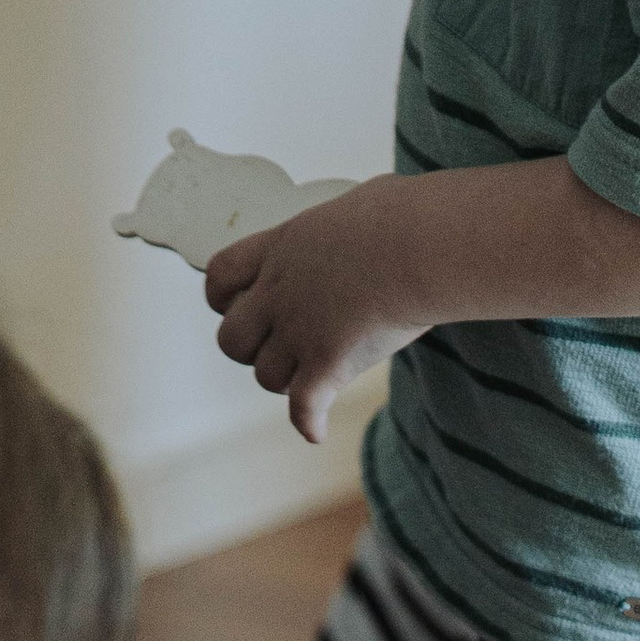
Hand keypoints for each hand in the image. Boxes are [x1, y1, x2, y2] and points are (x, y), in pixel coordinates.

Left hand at [204, 183, 422, 440]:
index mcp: (279, 249)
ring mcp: (298, 330)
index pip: (219, 277)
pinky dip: (309, 423)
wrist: (419, 245)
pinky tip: (317, 432)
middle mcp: (278, 293)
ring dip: (287, 381)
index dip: (224, 298)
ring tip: (311, 380)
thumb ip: (344, 230)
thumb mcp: (357, 208)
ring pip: (266, 376)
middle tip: (281, 346)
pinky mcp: (325, 363)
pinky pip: (302, 408)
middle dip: (252, 348)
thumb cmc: (403, 217)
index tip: (244, 303)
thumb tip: (368, 224)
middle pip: (231, 339)